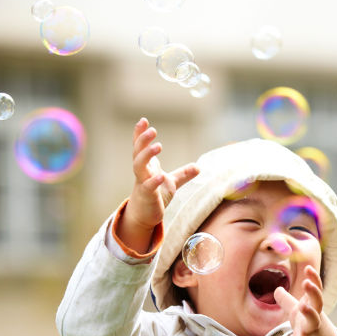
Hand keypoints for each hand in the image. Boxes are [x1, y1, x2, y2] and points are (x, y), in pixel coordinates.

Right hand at [120, 118, 199, 236]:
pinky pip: (147, 187)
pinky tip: (161, 176)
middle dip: (143, 140)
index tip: (144, 120)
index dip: (140, 134)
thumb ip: (183, 174)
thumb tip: (199, 167)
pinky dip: (153, 181)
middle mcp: (142, 172)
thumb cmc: (155, 196)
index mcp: (147, 166)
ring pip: (139, 166)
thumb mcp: (172, 183)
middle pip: (137, 152)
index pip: (140, 146)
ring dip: (147, 155)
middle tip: (152, 130)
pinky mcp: (146, 196)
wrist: (145, 215)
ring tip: (158, 145)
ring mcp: (142, 183)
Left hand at [272, 266, 336, 335]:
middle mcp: (315, 316)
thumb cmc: (309, 326)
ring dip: (309, 313)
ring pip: (313, 321)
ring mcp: (313, 331)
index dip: (314, 279)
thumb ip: (287, 301)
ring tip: (301, 306)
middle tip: (307, 283)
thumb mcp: (297, 312)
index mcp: (312, 306)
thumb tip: (277, 289)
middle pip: (318, 302)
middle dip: (313, 292)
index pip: (315, 290)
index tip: (308, 268)